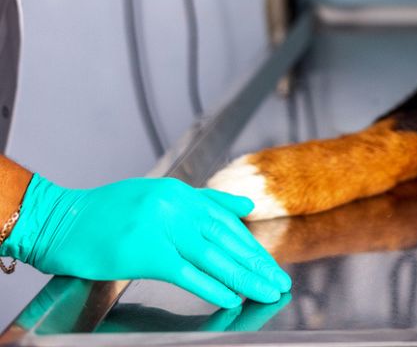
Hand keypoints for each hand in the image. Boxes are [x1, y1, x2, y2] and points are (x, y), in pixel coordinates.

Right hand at [1, 175, 290, 307]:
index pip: (226, 223)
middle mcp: (176, 206)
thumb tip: (242, 205)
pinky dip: (212, 285)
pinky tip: (232, 297)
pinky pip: (187, 272)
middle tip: (280, 282)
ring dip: (245, 277)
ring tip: (267, 292)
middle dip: (256, 263)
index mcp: (181, 193)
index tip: (270, 264)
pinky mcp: (146, 253)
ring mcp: (161, 229)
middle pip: (226, 240)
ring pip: (214, 257)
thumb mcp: (158, 195)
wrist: (62, 222)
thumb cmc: (107, 212)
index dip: (251, 246)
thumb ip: (203, 201)